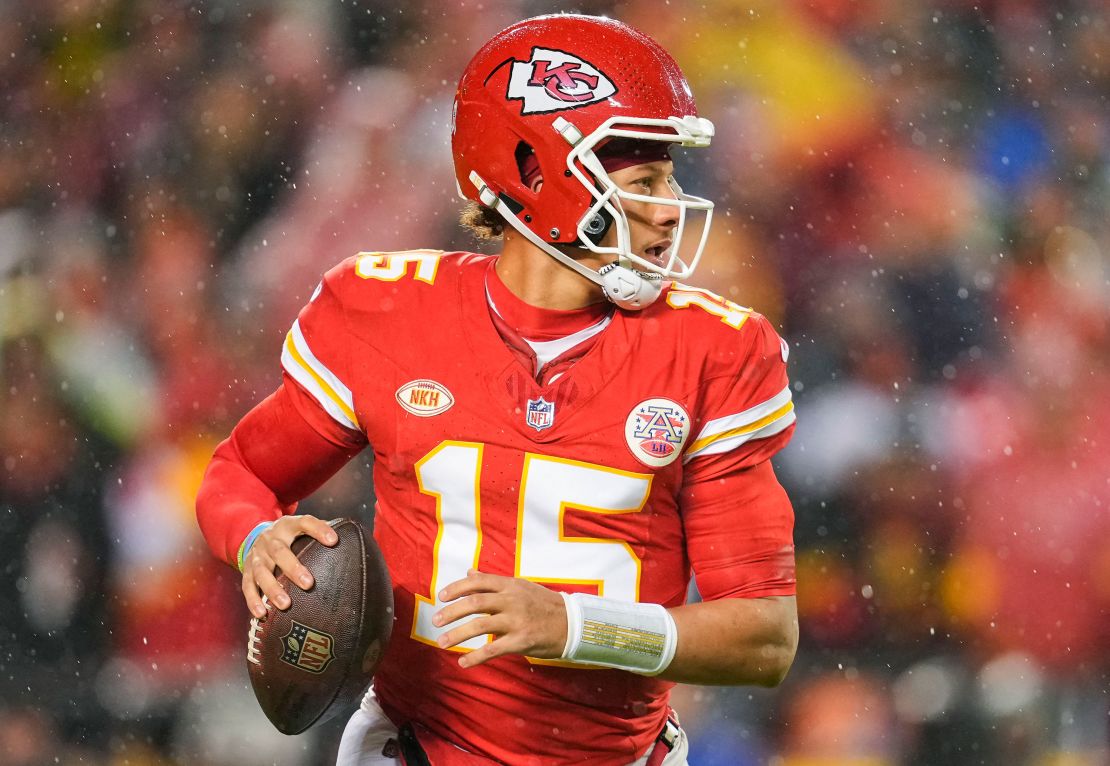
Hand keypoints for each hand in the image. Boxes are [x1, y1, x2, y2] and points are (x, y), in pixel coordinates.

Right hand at [241, 515, 337, 617]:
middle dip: (293, 567)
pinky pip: (247, 586)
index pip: (305, 523)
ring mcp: (256, 555)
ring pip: (261, 571)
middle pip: (279, 551)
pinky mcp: (246, 570)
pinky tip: (262, 614)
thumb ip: (324, 532)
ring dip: (272, 588)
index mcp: (288, 525)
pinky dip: (254, 600)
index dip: (319, 529)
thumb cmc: (290, 536)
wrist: (254, 535)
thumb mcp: (302, 528)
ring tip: (286, 604)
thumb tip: (356, 542)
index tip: (334, 540)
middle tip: (309, 584)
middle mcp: (270, 539)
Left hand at [433, 570, 567, 668]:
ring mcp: (517, 620)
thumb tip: (469, 572)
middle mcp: (512, 600)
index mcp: (510, 585)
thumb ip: (493, 581)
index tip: (441, 596)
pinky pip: (493, 649)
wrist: (572, 623)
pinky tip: (463, 663)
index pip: (478, 582)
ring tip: (442, 642)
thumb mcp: (520, 587)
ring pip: (480, 625)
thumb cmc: (543, 604)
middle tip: (435, 621)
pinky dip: (476, 657)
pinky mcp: (521, 641)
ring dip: (458, 634)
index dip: (457, 588)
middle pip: (475, 602)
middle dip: (452, 611)